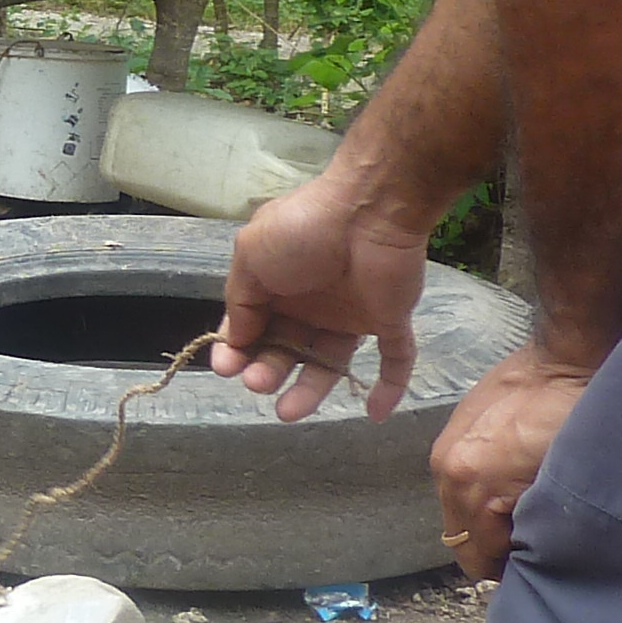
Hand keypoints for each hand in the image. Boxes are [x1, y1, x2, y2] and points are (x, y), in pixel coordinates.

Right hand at [215, 166, 429, 420]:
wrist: (368, 209)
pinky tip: (375, 413)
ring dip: (310, 390)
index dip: (237, 349)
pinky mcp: (389, 321)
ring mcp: (351, 314)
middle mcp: (311, 304)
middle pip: (287, 350)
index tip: (227, 369)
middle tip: (258, 384)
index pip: (252, 327)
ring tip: (289, 412)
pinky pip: (394, 360)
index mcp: (277, 285)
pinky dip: (388, 388)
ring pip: (330, 362)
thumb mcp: (251, 254)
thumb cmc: (303, 229)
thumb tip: (233, 340)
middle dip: (269, 371)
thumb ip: (239, 300)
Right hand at [430, 343, 595, 580]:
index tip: (532, 566)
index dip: (505, 570)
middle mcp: (448, 467)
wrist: (567, 358)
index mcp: (471, 483)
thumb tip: (529, 553)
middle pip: (459, 536)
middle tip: (530, 542)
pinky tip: (511, 480)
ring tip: (522, 509)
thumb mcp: (558, 487)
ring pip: (456, 509)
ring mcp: (446, 447)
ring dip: (484, 518)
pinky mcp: (453, 431)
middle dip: (491, 546)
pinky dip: (479, 491)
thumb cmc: (574, 420)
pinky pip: (458, 481)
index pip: (474, 556)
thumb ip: (533, 527)